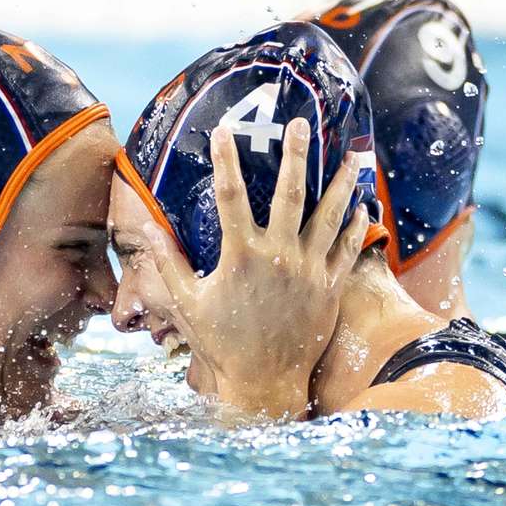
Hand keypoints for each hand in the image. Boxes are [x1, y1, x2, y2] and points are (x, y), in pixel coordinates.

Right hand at [144, 119, 367, 417]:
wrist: (263, 382)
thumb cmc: (221, 342)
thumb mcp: (187, 302)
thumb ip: (167, 261)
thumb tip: (144, 227)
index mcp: (241, 256)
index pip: (230, 195)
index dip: (225, 160)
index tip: (223, 131)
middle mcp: (279, 257)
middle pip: (290, 194)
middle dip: (295, 155)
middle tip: (299, 123)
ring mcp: (309, 271)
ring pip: (330, 217)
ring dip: (341, 184)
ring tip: (352, 156)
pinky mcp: (330, 288)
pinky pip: (347, 249)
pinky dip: (355, 226)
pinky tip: (361, 205)